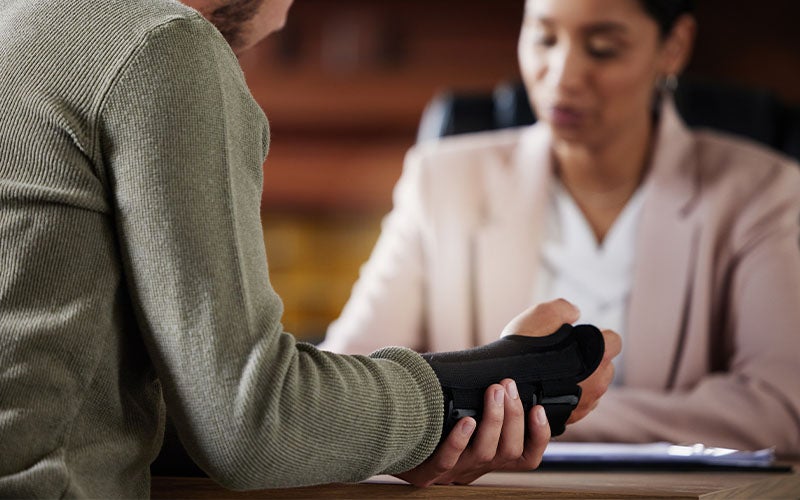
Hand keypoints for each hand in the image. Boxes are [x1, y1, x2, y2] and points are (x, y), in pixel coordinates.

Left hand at [395, 380, 550, 486]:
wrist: (386, 443)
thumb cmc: (430, 423)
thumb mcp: (462, 416)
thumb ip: (484, 401)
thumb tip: (507, 372)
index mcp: (488, 457)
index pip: (526, 457)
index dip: (539, 436)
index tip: (538, 408)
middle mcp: (474, 468)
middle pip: (508, 452)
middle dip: (513, 417)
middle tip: (508, 386)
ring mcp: (451, 473)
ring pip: (483, 455)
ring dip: (493, 420)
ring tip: (494, 392)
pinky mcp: (425, 474)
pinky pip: (446, 461)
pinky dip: (458, 441)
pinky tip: (466, 421)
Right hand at [499, 298, 621, 424]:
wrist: (500, 385)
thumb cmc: (522, 350)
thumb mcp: (543, 313)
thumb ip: (565, 308)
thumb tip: (575, 312)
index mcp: (598, 356)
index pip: (614, 341)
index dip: (598, 336)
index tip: (578, 336)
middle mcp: (599, 383)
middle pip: (605, 366)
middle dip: (590, 361)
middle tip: (562, 355)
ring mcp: (586, 404)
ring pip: (592, 388)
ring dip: (580, 380)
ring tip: (552, 374)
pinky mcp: (571, 418)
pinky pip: (577, 404)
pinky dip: (567, 396)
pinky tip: (548, 389)